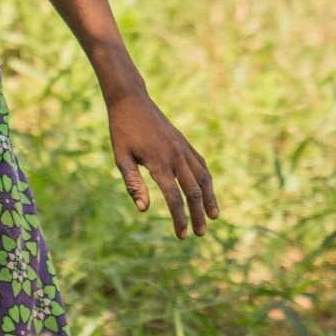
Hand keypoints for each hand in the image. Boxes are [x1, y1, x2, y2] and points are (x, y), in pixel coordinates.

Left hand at [107, 91, 217, 237]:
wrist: (131, 101)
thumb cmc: (122, 130)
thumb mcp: (121, 157)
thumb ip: (133, 183)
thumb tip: (144, 209)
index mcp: (158, 163)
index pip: (174, 198)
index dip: (180, 219)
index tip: (182, 235)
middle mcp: (175, 157)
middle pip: (193, 192)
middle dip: (198, 215)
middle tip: (200, 234)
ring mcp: (182, 148)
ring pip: (203, 178)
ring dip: (210, 199)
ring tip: (214, 216)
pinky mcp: (184, 143)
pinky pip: (200, 164)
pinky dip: (207, 179)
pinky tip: (208, 190)